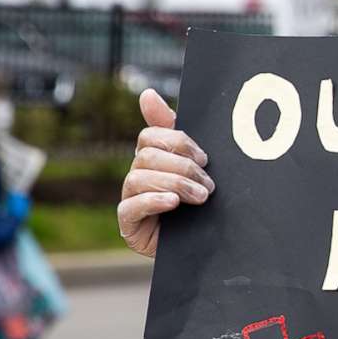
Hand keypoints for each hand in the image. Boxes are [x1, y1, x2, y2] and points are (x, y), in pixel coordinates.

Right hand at [116, 90, 211, 257]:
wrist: (205, 245)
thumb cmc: (199, 204)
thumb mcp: (196, 166)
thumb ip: (174, 131)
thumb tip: (147, 94)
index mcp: (152, 158)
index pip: (151, 136)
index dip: (178, 142)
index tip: (205, 157)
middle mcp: (137, 176)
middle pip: (147, 156)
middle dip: (182, 167)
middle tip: (209, 183)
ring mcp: (130, 200)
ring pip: (138, 178)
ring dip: (174, 184)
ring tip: (201, 197)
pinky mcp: (128, 225)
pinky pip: (130, 207)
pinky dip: (153, 201)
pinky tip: (173, 203)